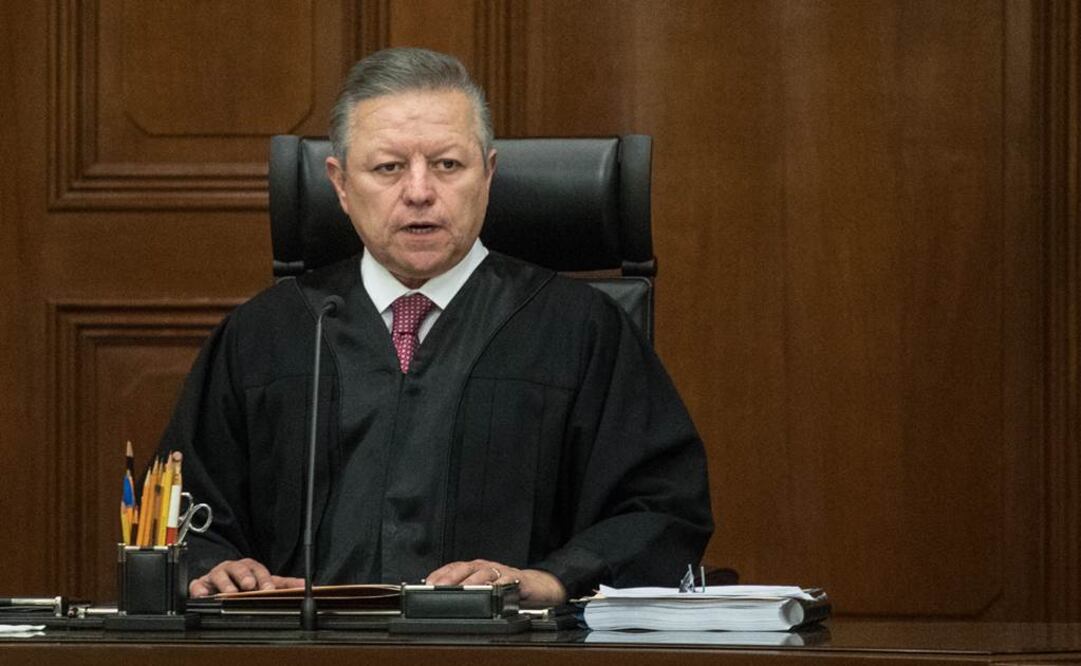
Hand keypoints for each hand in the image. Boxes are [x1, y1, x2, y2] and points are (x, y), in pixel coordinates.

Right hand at [188, 557, 304, 597]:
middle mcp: (233, 569)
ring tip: (229, 593)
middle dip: (245, 576)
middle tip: (249, 586)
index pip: (258, 570)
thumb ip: (285, 585)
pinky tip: (202, 595)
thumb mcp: (265, 582)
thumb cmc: (244, 582)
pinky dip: (199, 590)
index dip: (264, 579)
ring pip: (219, 575)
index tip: (268, 588)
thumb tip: (306, 585)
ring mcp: (216, 576)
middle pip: (239, 568)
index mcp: (249, 568)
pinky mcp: (200, 585)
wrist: (218, 583)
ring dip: (225, 584)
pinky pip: (197, 586)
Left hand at [425, 559, 566, 607]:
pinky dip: (498, 585)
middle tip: (439, 586)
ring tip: (462, 589)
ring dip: (472, 581)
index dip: (440, 574)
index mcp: (474, 568)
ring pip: (483, 573)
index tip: (427, 583)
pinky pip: (506, 581)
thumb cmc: (505, 587)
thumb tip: (440, 598)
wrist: (535, 586)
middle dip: (451, 577)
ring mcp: (500, 572)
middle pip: (465, 568)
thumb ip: (464, 590)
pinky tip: (492, 590)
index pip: (453, 567)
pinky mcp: (516, 579)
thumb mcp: (482, 588)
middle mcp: (485, 567)